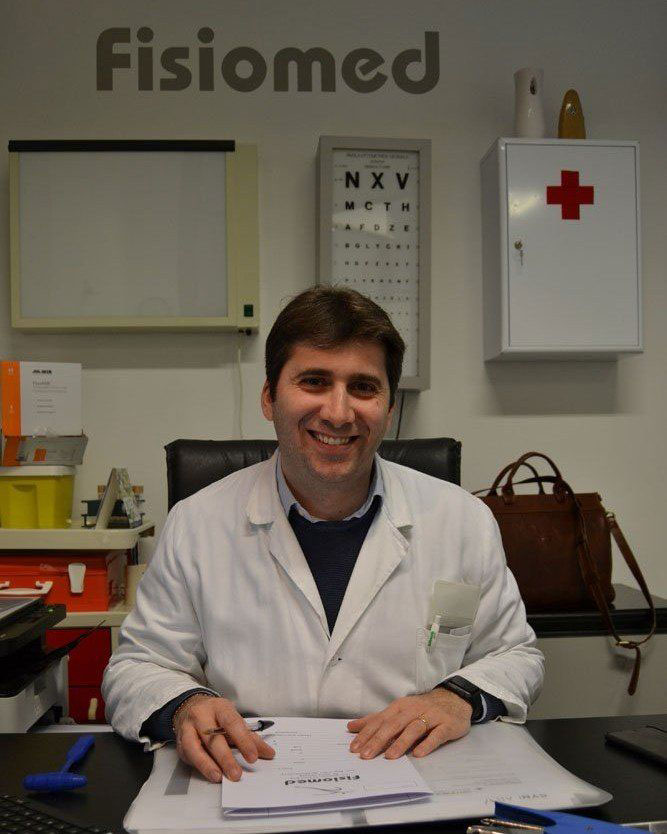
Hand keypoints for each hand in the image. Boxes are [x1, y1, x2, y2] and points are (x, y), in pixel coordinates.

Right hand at [173, 694, 274, 782]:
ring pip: (196, 747)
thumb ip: (250, 737)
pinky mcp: (180, 742)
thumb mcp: (233, 719)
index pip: (233, 723)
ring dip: (208, 765)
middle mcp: (202, 716)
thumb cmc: (216, 716)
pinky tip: (210, 773)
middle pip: (213, 738)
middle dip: (226, 758)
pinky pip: (188, 755)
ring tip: (219, 777)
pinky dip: (199, 766)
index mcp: (220, 708)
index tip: (253, 757)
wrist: (190, 707)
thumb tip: (268, 754)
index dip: (243, 741)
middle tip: (237, 774)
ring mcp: (188, 728)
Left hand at [347, 689, 472, 759]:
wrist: (454, 699)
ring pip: (414, 729)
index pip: (380, 721)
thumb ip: (376, 720)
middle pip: (394, 725)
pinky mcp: (446, 725)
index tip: (354, 748)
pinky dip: (427, 743)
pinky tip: (418, 753)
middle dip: (379, 740)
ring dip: (401, 742)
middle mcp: (413, 710)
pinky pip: (436, 735)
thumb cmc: (422, 708)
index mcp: (400, 707)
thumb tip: (351, 726)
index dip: (366, 734)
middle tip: (366, 755)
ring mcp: (430, 717)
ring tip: (390, 757)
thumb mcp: (398, 711)